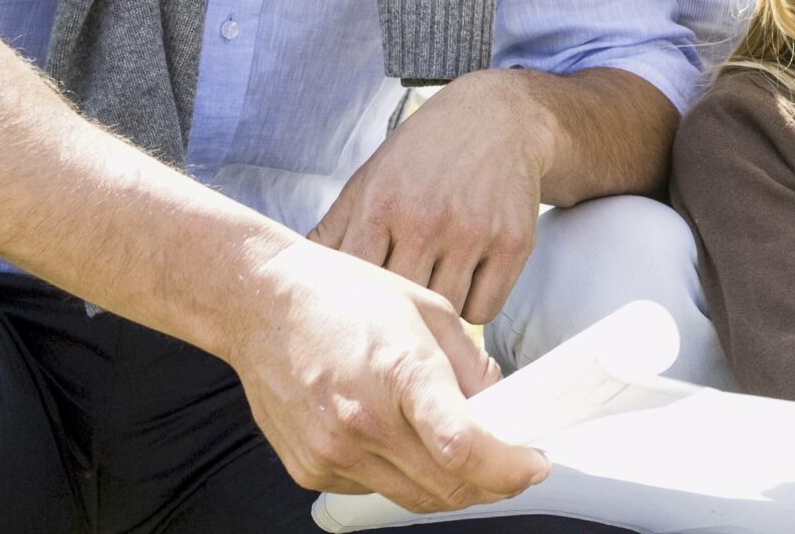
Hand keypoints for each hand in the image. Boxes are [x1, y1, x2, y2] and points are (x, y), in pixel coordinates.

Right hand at [227, 235, 546, 509]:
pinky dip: (402, 476)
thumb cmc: (342, 295)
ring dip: (451, 486)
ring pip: (414, 498)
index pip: (464, 447)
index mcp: (400, 370)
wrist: (261, 304)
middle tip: (513, 466)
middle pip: (448, 486)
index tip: (533, 464)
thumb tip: (498, 406)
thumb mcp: (426, 308)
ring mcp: (333, 451)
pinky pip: (375, 489)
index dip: (510, 468)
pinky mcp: (310, 469)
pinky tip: (404, 442)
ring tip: (465, 455)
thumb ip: (469, 364)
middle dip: (493, 484)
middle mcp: (363, 420)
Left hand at [311, 70, 550, 324]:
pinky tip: (468, 279)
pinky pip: (485, 309)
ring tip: (434, 286)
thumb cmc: (425, 153)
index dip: (351, 305)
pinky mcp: (514, 242)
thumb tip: (290, 276)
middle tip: (398, 311)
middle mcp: (427, 219)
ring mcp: (473, 232)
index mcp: (381, 204)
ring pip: (444, 314)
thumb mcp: (370, 179)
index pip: (354, 283)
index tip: (355, 312)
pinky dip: (474, 304)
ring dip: (438, 312)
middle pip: (400, 307)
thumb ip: (333, 230)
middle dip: (396, 314)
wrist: (499, 117)